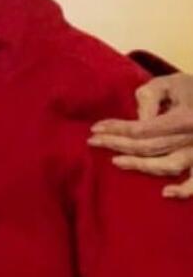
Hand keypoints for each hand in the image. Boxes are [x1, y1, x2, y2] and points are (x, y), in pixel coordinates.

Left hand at [90, 74, 192, 197]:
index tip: (95, 128)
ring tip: (115, 161)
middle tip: (93, 141)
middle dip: (118, 145)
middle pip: (151, 147)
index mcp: (185, 118)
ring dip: (141, 165)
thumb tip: (136, 121)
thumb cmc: (190, 87)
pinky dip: (186, 190)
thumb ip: (149, 97)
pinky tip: (166, 193)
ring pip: (169, 165)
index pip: (143, 129)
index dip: (117, 130)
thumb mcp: (169, 83)